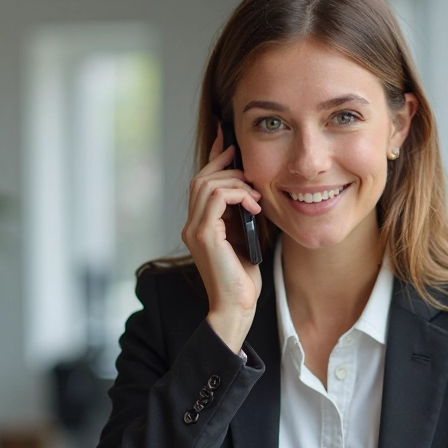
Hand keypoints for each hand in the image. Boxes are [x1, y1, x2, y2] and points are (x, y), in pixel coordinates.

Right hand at [181, 125, 262, 351]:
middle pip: (202, 178)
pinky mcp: (203, 235)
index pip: (203, 183)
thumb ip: (240, 216)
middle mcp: (192, 224)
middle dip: (225, 165)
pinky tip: (253, 205)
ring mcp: (194, 229)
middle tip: (248, 165)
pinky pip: (217, 198)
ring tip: (255, 194)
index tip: (228, 140)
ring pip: (207, 184)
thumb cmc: (243, 279)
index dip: (215, 158)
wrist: (236, 307)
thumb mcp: (244, 238)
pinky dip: (238, 194)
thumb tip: (250, 192)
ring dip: (236, 182)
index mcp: (200, 224)